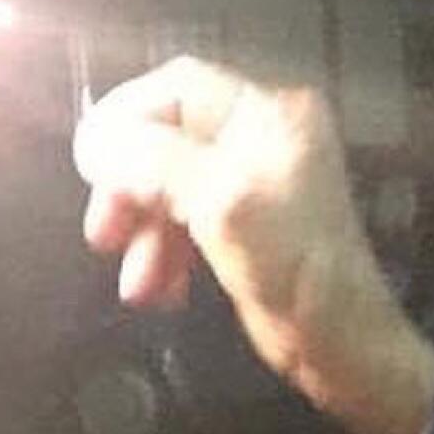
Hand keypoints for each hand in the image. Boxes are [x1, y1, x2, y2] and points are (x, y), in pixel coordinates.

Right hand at [74, 57, 433, 433]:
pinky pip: (190, 221)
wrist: (345, 346)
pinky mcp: (251, 229)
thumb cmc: (293, 268)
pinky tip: (156, 291)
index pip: (176, 86)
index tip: (88, 166)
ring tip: (135, 283)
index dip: (124, 118)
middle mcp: (265, 138)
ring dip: (144, 231)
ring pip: (171, 185)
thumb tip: (94, 141)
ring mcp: (258, 183)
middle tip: (104, 234)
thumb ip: (151, 158)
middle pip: (168, 138)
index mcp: (269, 115)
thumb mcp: (219, 200)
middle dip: (130, 188)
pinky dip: (166, 252)